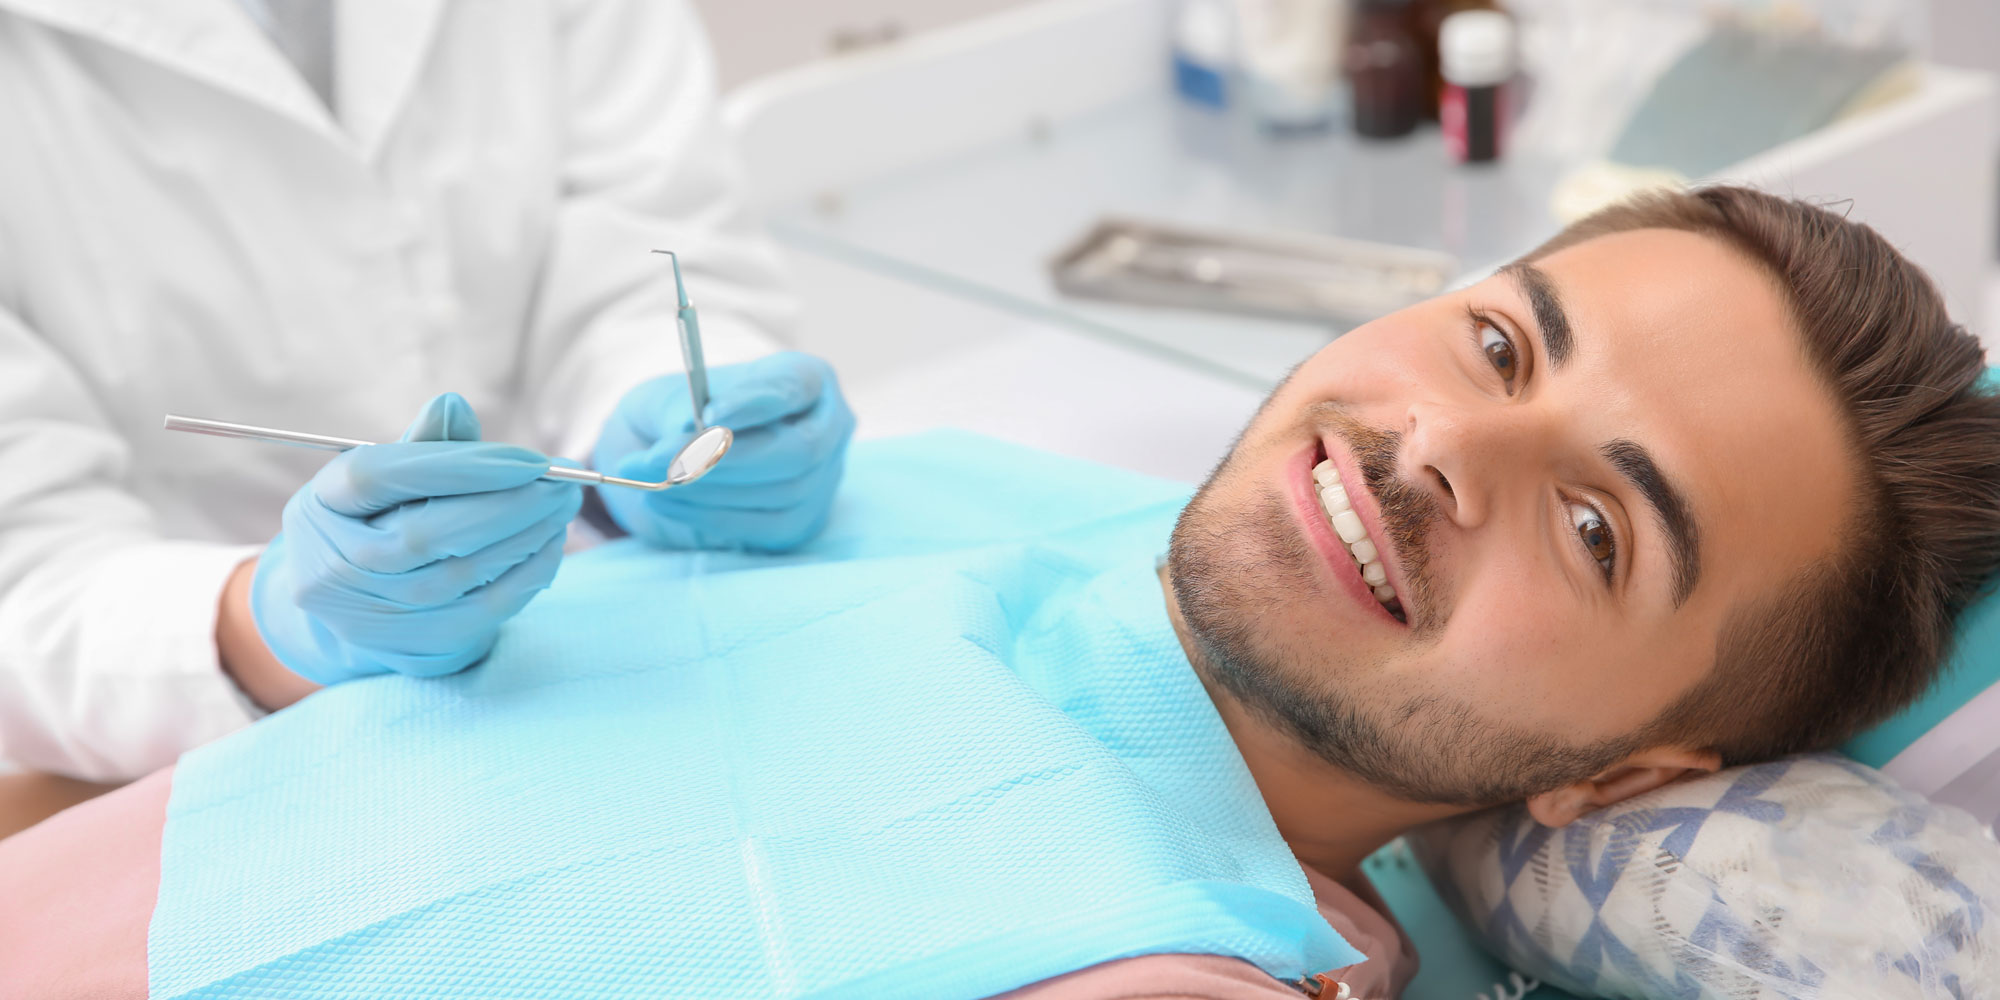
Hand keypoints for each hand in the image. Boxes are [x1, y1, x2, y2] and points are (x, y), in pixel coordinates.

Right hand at [250, 393, 583, 684]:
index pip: (380, 478)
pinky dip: (527, 574)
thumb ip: (425, 444)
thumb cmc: (379, 519)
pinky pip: (482, 611)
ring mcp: (372, 616)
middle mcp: (335, 567)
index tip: (530, 460)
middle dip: (509, 506)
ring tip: (563, 506)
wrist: (349, 609)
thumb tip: (454, 406)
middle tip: (564, 483)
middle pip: (425, 535)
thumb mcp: (387, 475)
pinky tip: (551, 544)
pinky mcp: (414, 648)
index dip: (458, 466)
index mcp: (323, 505)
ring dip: (527, 537)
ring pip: (461, 575)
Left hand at [593, 352, 854, 551]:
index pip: (792, 387)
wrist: (683, 458)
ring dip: (713, 491)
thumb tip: (687, 429)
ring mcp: (825, 477)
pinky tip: (672, 504)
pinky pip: (770, 526)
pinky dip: (715, 517)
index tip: (709, 415)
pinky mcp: (805, 519)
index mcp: (806, 377)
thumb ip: (678, 408)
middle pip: (799, 450)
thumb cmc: (682, 414)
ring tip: (656, 482)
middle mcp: (830, 426)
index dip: (754, 403)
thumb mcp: (669, 397)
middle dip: (729, 460)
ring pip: (784, 492)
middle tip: (669, 464)